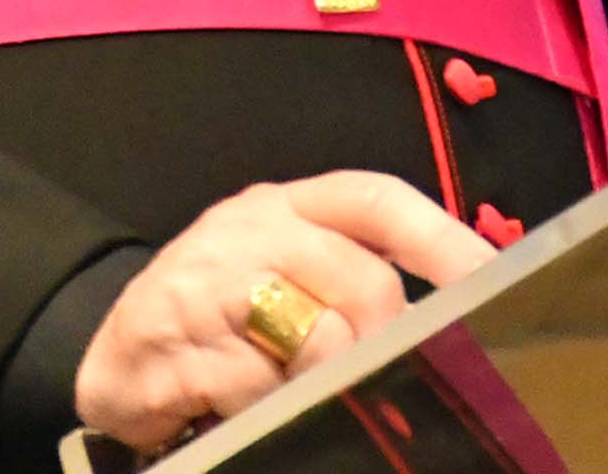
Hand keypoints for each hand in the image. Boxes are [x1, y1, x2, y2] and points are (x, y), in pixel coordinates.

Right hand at [70, 171, 494, 454]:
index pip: (378, 199)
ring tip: (309, 399)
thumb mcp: (286, 280)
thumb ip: (352, 286)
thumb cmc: (219, 318)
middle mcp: (251, 226)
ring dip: (327, 385)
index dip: (442, 239)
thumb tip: (450, 329)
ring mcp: (208, 278)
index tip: (492, 284)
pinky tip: (249, 408)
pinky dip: (266, 408)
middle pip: (364, 282)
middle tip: (393, 387)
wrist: (115, 355)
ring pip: (316, 338)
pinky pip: (255, 384)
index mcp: (288, 205)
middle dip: (389, 345)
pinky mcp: (172, 337)